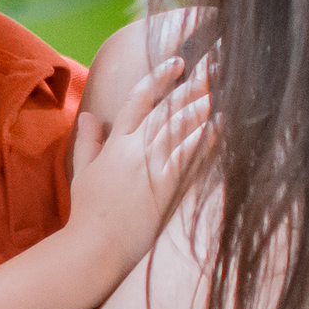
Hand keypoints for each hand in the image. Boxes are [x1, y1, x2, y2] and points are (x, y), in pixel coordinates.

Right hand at [67, 56, 210, 278]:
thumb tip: (90, 116)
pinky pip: (190, 154)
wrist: (94, 247)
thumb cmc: (88, 214)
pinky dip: (208, 136)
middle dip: (194, 82)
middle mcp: (134, 148)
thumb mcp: (83, 172)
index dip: (160, 76)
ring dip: (204, 102)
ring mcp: (151, 166)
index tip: (178, 62)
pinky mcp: (166, 186)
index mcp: (115, 142)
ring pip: (181, 125)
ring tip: (226, 84)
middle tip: (217, 62)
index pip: (139, 98)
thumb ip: (87, 141)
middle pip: (168, 106)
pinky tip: (225, 123)